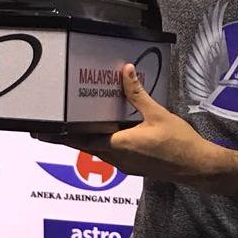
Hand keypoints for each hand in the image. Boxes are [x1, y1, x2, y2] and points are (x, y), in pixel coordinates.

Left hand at [67, 64, 219, 183]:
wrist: (197, 167)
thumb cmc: (179, 142)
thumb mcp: (157, 114)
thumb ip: (138, 94)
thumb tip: (126, 71)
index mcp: (118, 145)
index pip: (80, 141)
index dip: (59, 137)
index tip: (40, 133)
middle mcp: (117, 158)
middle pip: (86, 146)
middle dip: (70, 135)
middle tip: (55, 123)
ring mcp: (125, 165)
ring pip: (99, 150)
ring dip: (90, 138)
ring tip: (81, 122)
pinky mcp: (134, 166)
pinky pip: (112, 153)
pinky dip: (105, 141)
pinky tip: (112, 129)